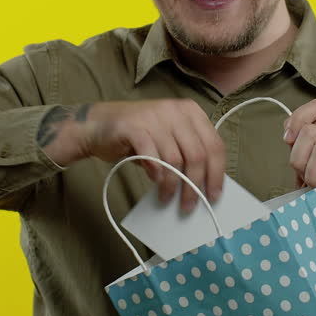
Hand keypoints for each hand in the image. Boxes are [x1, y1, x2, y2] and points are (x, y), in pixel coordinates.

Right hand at [38, 99, 224, 212]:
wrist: (98, 124)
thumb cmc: (139, 135)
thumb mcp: (170, 138)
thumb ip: (187, 153)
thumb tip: (205, 185)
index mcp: (190, 111)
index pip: (214, 144)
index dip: (217, 173)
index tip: (214, 195)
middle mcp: (175, 111)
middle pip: (197, 154)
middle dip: (195, 185)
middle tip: (189, 205)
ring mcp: (154, 117)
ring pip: (175, 160)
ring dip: (172, 185)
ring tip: (166, 198)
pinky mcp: (134, 127)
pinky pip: (152, 155)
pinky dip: (155, 173)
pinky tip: (154, 181)